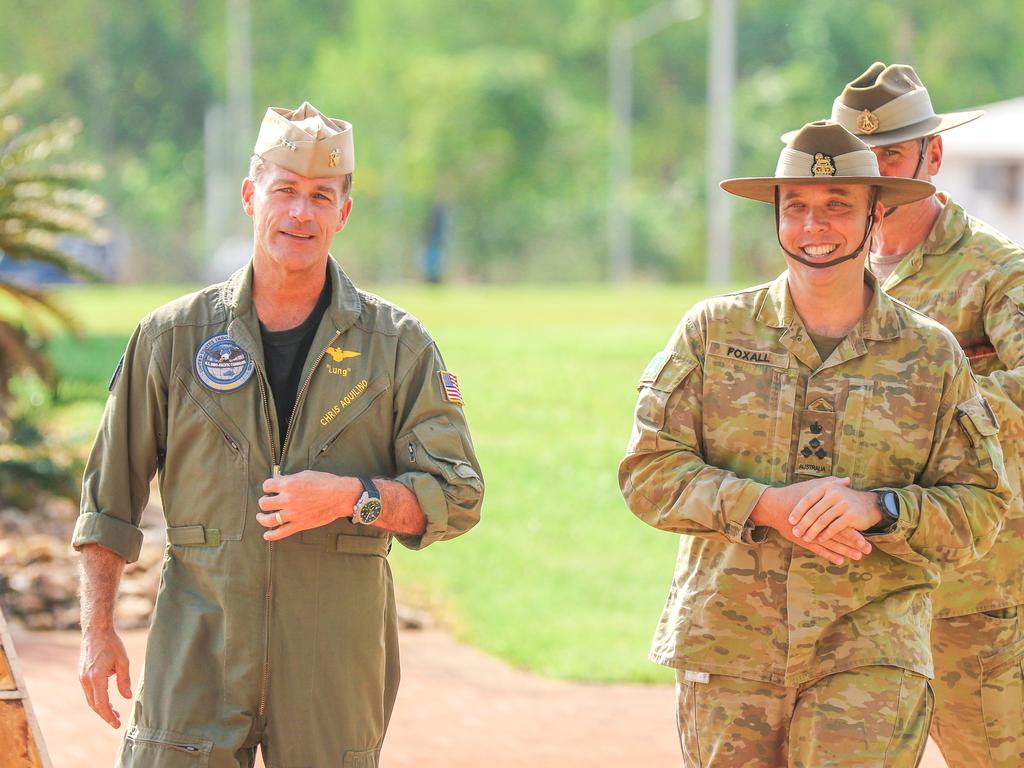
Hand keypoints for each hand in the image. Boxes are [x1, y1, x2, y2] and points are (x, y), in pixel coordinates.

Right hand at [78, 627, 131, 728]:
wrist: (95, 632)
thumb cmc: (111, 644)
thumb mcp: (123, 661)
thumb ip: (124, 680)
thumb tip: (127, 697)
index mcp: (96, 678)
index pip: (101, 703)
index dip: (108, 716)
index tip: (116, 724)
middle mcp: (86, 680)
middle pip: (95, 704)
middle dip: (105, 715)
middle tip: (117, 722)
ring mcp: (82, 678)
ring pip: (91, 699)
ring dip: (102, 708)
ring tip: (114, 713)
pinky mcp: (82, 675)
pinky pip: (89, 692)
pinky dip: (98, 699)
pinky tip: (107, 701)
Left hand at [257, 470, 360, 540]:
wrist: (340, 496)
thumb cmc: (326, 483)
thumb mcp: (306, 475)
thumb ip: (290, 479)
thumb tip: (280, 481)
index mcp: (288, 484)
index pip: (267, 485)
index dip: (268, 486)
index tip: (270, 488)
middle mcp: (287, 499)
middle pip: (264, 503)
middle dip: (264, 501)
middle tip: (267, 501)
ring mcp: (292, 514)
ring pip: (267, 519)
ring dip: (262, 518)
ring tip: (261, 516)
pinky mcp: (299, 525)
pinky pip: (280, 533)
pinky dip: (271, 535)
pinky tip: (267, 534)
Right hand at [752, 477, 870, 565]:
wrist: (773, 505)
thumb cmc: (794, 494)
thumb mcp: (813, 487)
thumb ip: (830, 484)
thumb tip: (847, 480)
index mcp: (822, 510)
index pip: (842, 522)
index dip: (856, 531)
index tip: (869, 537)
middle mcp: (817, 523)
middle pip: (839, 535)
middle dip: (854, 544)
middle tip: (868, 550)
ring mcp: (810, 532)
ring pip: (830, 544)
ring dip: (845, 551)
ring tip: (858, 557)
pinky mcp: (802, 539)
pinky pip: (818, 549)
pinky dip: (829, 555)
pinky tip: (839, 560)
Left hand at [789, 480, 881, 543]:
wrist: (870, 505)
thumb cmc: (845, 501)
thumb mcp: (831, 493)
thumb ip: (816, 495)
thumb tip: (793, 500)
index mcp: (826, 487)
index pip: (808, 499)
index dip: (798, 511)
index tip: (790, 521)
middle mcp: (834, 493)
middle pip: (814, 511)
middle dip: (803, 523)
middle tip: (795, 532)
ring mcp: (843, 504)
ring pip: (823, 520)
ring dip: (813, 531)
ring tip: (805, 538)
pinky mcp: (851, 515)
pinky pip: (835, 527)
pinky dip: (826, 534)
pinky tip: (820, 540)